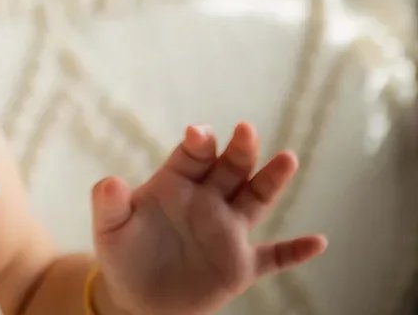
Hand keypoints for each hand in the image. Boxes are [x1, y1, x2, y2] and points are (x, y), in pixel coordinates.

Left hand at [90, 123, 326, 314]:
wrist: (137, 296)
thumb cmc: (122, 253)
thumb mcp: (109, 228)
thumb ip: (109, 203)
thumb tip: (109, 182)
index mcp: (176, 183)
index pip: (192, 155)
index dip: (198, 143)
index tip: (200, 134)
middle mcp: (207, 200)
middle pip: (230, 168)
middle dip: (239, 150)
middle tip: (247, 130)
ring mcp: (227, 231)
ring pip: (255, 200)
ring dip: (271, 180)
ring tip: (287, 158)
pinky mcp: (240, 265)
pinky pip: (273, 257)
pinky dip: (295, 252)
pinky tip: (318, 242)